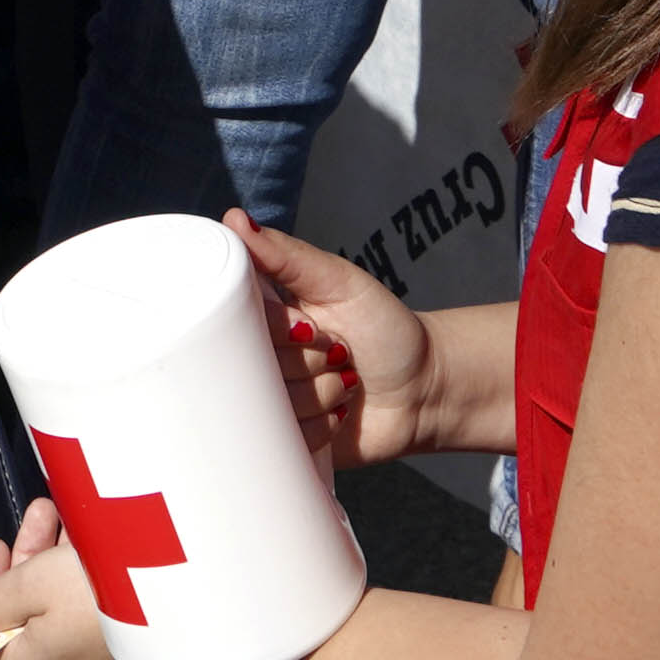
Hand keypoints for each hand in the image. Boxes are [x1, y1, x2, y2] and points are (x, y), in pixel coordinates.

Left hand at [0, 503, 126, 659]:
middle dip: (23, 559)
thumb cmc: (93, 590)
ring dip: (51, 552)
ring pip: (58, 599)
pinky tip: (85, 530)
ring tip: (58, 511)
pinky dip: (80, 564)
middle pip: (24, 612)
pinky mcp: (124, 632)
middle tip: (29, 520)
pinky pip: (89, 599)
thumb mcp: (30, 585)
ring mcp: (95, 650)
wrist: (178, 594)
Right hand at [240, 212, 446, 467]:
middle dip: (307, 361)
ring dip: (321, 394)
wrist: (424, 388)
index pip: (236, 319)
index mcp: (264, 317)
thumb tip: (235, 218)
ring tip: (346, 383)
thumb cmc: (384, 326)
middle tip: (338, 352)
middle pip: (254, 366)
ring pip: (275, 404)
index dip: (279, 328)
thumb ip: (285, 254)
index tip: (310, 326)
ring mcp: (275, 402)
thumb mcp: (337, 280)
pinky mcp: (291, 440)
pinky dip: (321, 427)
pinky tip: (340, 414)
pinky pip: (288, 439)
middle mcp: (263, 359)